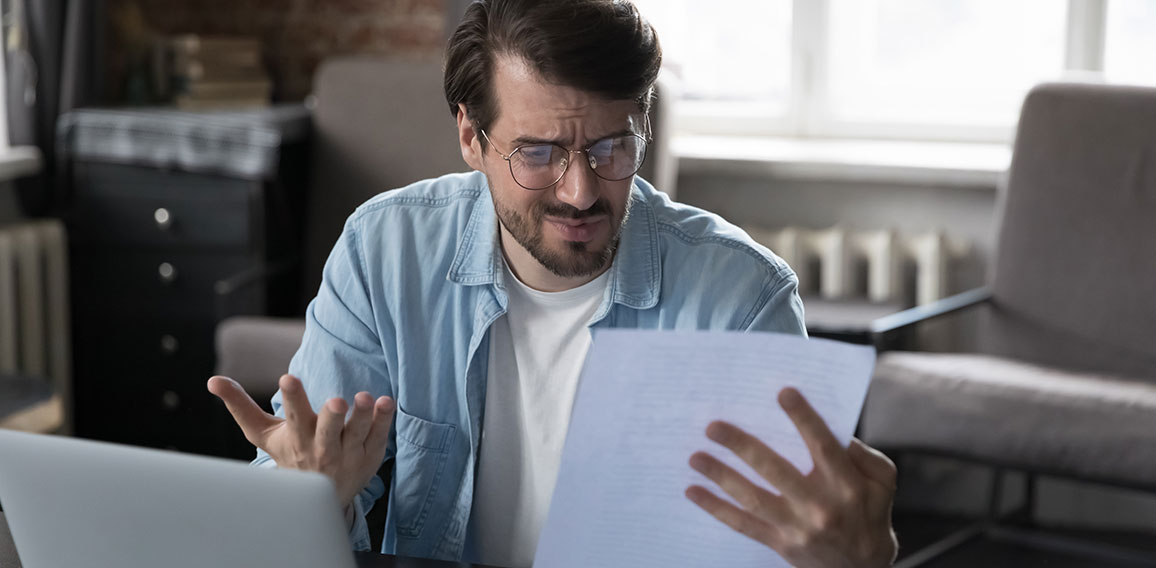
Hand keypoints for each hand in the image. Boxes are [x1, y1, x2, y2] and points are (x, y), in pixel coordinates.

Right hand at [207, 374, 395, 508]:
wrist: (315, 497)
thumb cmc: (289, 454)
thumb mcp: (264, 434)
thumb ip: (240, 405)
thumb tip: (212, 380)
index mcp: (296, 438)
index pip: (293, 417)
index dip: (293, 398)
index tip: (288, 377)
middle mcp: (322, 447)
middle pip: (327, 431)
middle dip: (332, 416)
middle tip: (337, 401)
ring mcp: (348, 454)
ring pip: (356, 434)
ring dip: (362, 416)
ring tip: (367, 398)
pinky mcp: (369, 455)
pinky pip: (378, 437)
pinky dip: (383, 421)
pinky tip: (386, 402)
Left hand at [685, 387, 897, 567]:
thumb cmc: (870, 514)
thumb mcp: (882, 482)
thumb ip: (863, 454)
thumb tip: (836, 431)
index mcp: (845, 484)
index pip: (823, 446)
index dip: (804, 419)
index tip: (783, 393)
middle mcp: (819, 505)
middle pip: (775, 470)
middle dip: (742, 446)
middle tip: (714, 427)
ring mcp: (797, 527)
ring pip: (752, 497)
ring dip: (720, 476)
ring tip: (695, 456)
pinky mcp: (780, 543)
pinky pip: (742, 524)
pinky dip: (715, 508)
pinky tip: (693, 492)